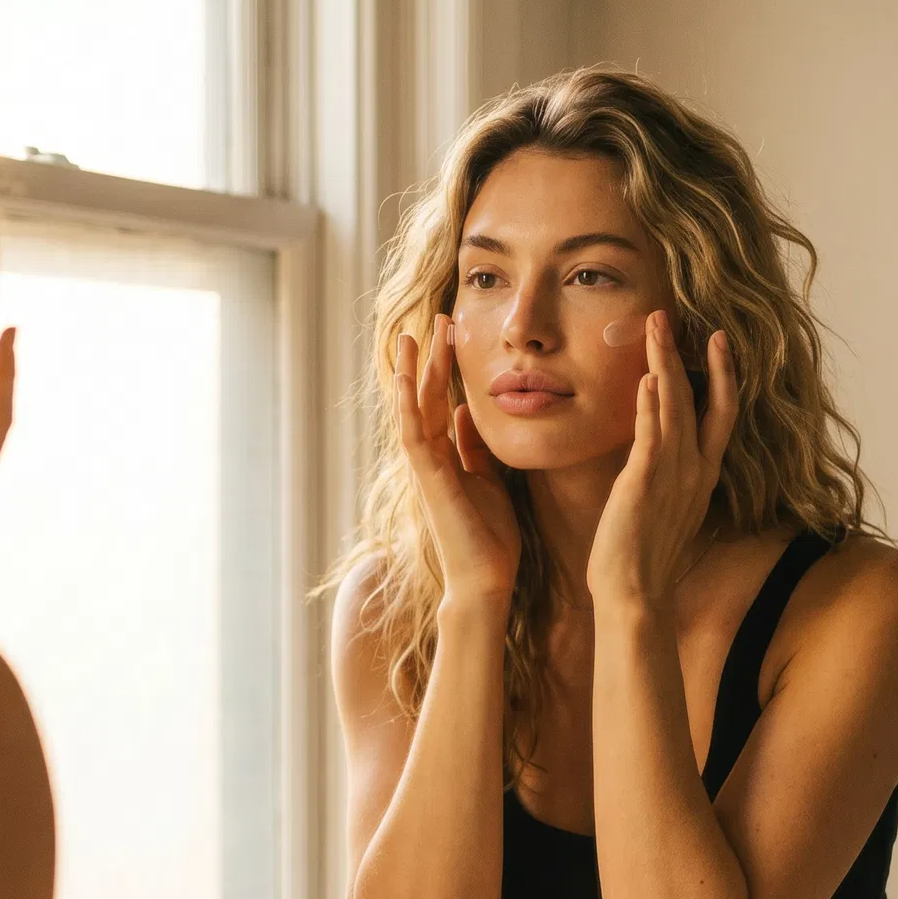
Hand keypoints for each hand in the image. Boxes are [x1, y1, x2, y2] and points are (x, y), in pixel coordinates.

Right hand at [395, 313, 520, 608]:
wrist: (486, 579)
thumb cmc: (489, 538)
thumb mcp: (489, 481)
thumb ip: (474, 450)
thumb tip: (467, 415)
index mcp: (447, 458)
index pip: (444, 403)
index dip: (448, 368)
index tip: (454, 334)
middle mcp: (431, 459)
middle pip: (428, 398)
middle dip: (434, 358)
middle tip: (442, 319)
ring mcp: (425, 469)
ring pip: (414, 411)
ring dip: (414, 373)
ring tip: (413, 336)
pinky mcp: (428, 480)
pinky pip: (414, 435)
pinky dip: (409, 406)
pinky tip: (408, 379)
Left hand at [586, 310, 735, 608]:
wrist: (636, 595)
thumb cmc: (643, 559)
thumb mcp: (665, 510)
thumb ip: (667, 478)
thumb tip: (656, 456)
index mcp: (702, 476)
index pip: (721, 415)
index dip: (723, 376)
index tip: (718, 343)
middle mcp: (695, 470)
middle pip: (706, 401)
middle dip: (701, 358)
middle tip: (695, 321)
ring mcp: (673, 476)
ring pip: (675, 406)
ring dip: (666, 363)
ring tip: (658, 327)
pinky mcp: (644, 484)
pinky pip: (651, 435)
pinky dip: (650, 405)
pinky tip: (646, 377)